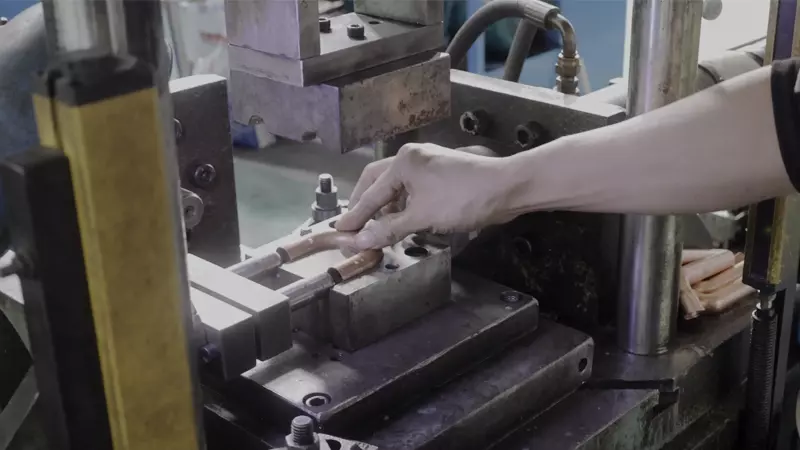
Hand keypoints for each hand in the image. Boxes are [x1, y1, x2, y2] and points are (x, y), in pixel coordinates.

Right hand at [336, 143, 515, 249]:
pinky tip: (403, 221)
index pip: (371, 193)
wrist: (507, 189)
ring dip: (385, 207)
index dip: (356, 216)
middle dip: (365, 205)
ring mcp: (428, 164)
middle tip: (354, 225)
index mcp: (403, 162)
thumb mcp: (422, 217)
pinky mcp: (442, 175)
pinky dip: (403, 206)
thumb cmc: (464, 198)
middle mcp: (412, 157)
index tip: (341, 231)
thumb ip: (389, 229)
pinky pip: (413, 190)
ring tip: (377, 228)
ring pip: (396, 187)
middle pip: (378, 183)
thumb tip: (362, 240)